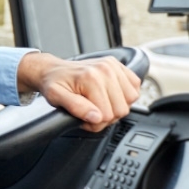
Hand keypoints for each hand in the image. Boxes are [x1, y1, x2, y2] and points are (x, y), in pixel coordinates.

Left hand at [17, 52, 140, 132]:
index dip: (94, 123)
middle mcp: (105, 70)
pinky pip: (135, 86)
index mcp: (91, 78)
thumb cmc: (54, 83)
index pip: (107, 115)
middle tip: (90, 111)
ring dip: (116, 105)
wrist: (53, 69)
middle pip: (121, 109)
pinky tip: (109, 95)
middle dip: (106, 116)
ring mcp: (113, 66)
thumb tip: (96, 117)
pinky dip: (125, 95)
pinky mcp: (119, 66)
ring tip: (99, 103)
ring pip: (131, 100)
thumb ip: (76, 107)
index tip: (82, 118)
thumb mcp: (55, 97)